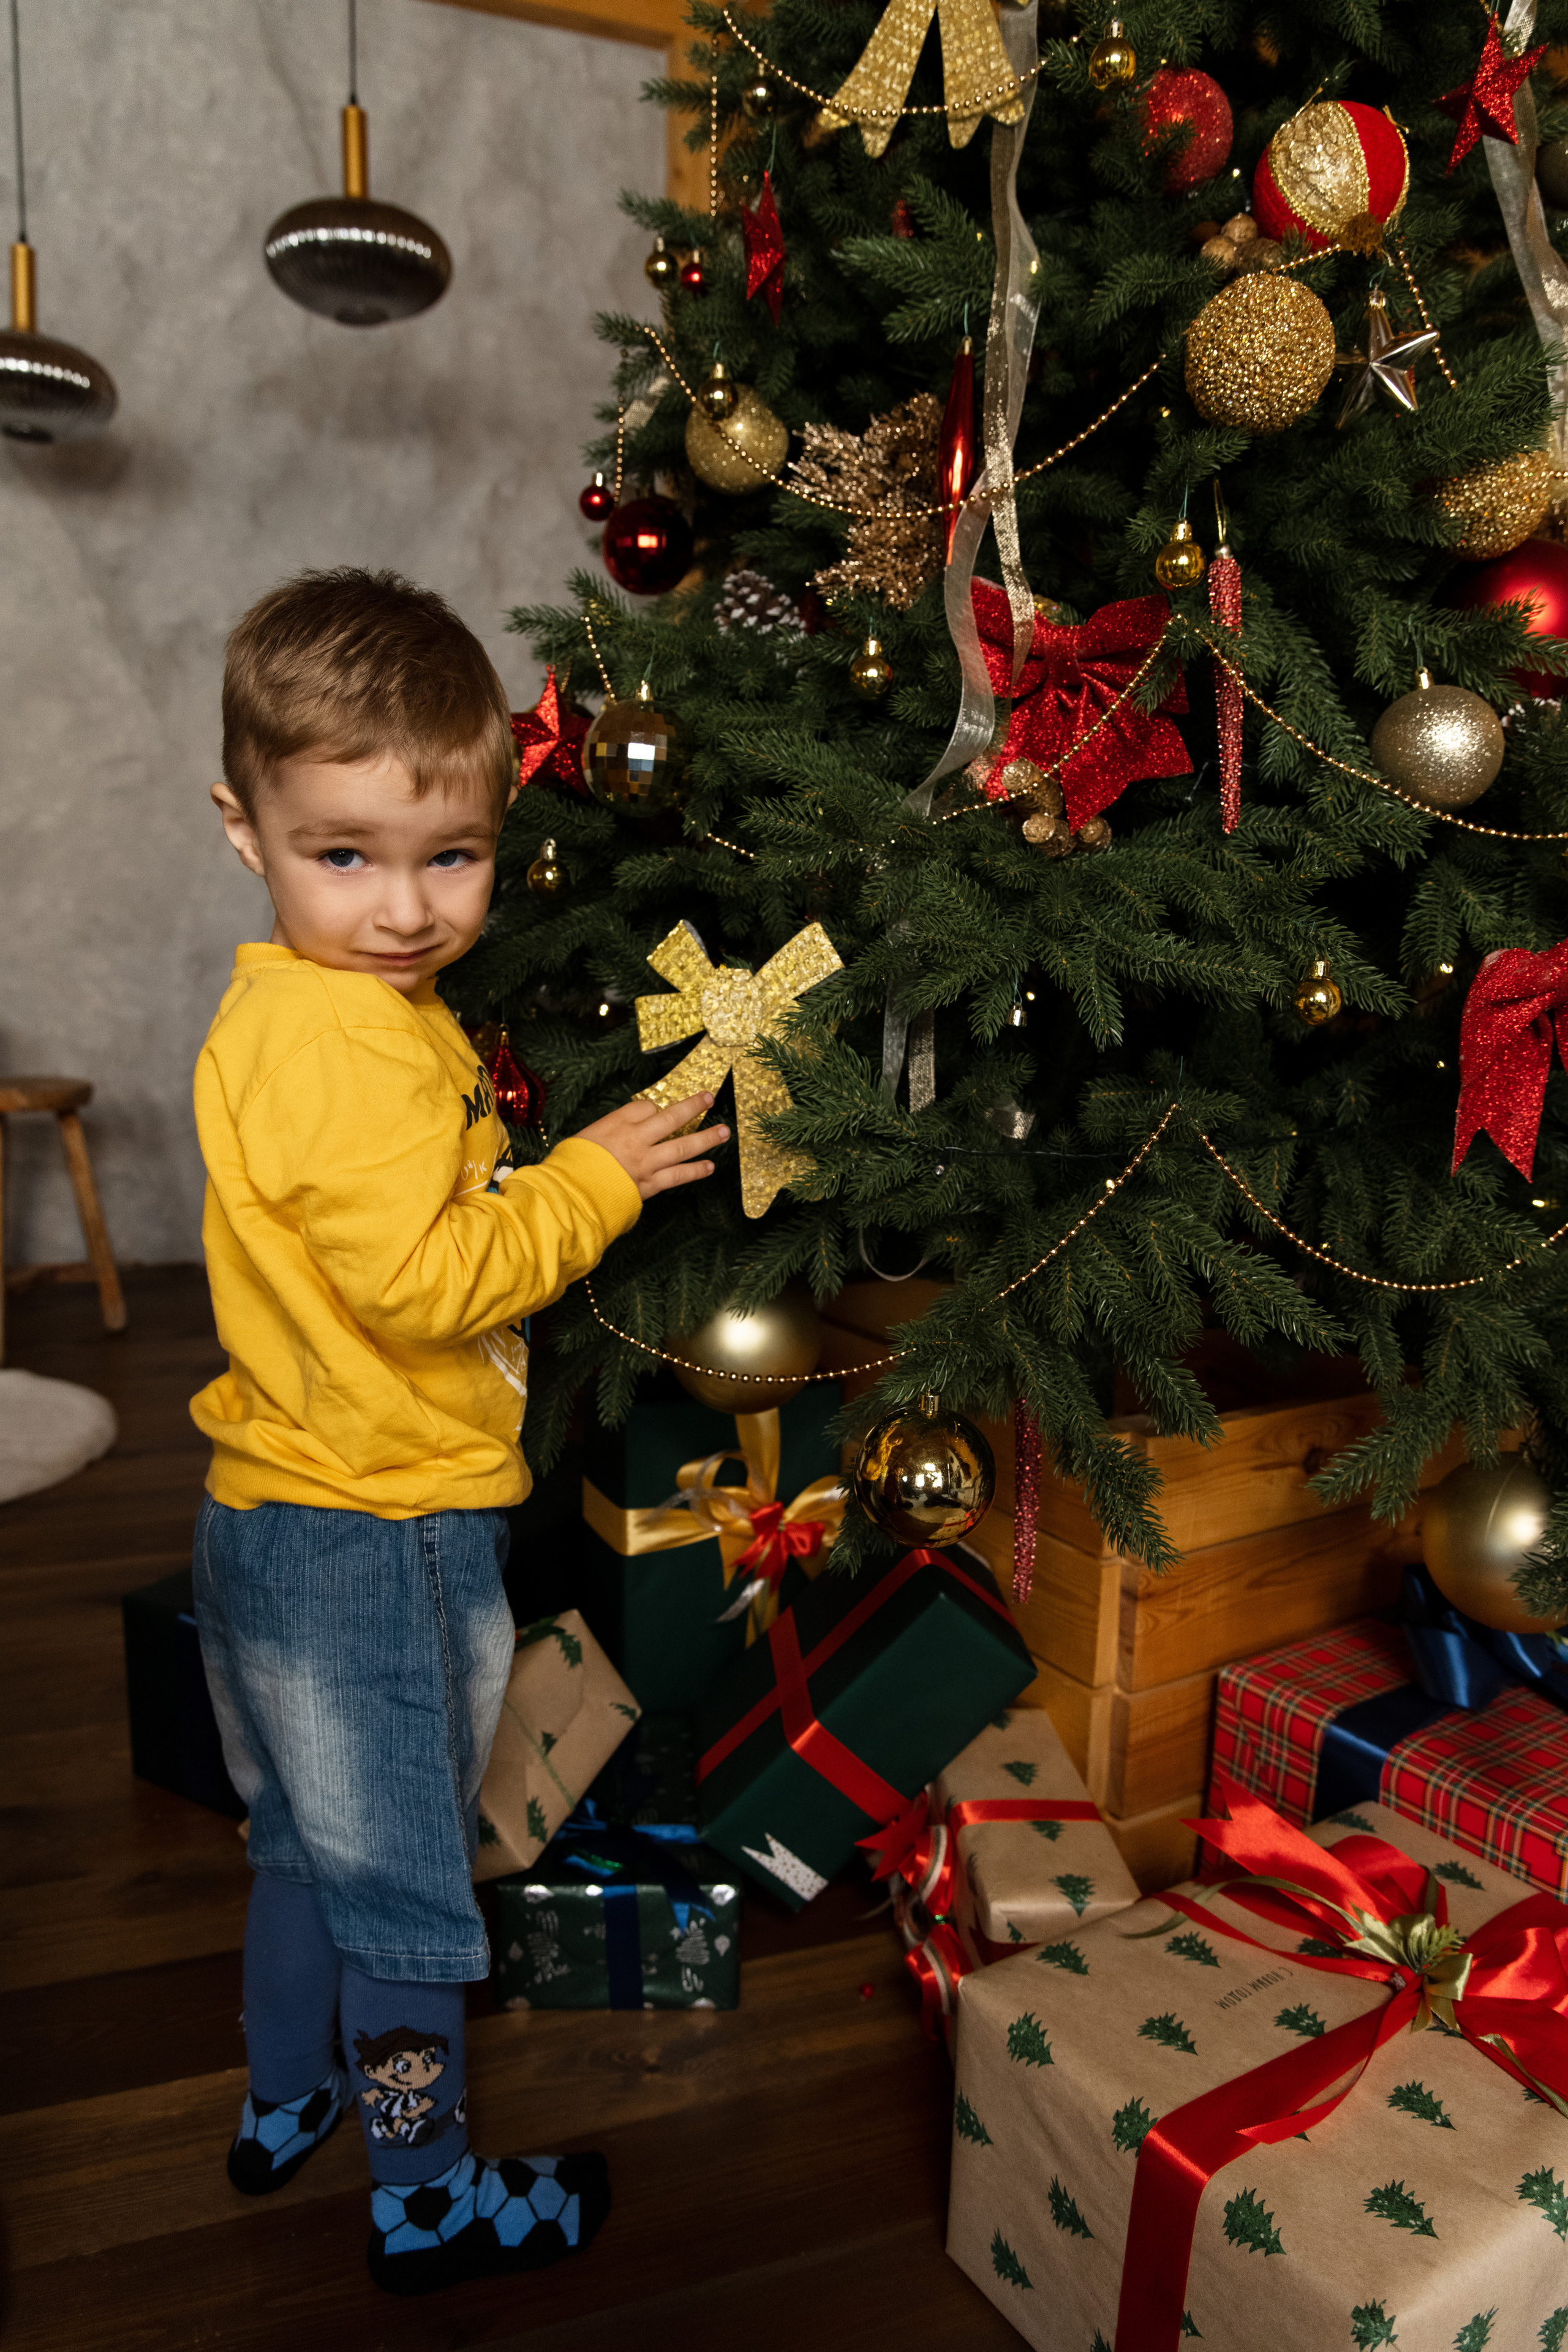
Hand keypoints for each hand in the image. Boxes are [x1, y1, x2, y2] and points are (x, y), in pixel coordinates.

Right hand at [577, 1091, 728, 1200]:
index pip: (645, 1107)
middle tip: (709, 1098)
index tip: (656, 1112)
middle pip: (671, 1118)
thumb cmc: (571, 1165)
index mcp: (617, 1123)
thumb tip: (620, 1133)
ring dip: (706, 1138)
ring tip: (724, 1132)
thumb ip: (606, 1132)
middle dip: (693, 1106)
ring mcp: (646, 1162)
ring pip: (683, 1146)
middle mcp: (636, 1138)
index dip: (653, 1109)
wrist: (570, 1193)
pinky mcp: (650, 1184)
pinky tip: (710, 1166)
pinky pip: (678, 1176)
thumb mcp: (584, 1137)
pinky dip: (695, 1171)